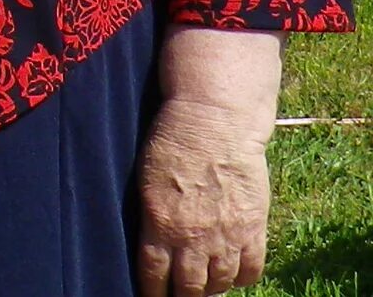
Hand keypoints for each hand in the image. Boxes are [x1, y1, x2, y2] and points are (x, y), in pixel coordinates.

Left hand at [135, 98, 273, 295]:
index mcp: (160, 223)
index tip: (151, 296)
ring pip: (220, 283)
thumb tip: (151, 240)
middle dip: (182, 296)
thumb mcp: (147, 179)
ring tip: (204, 287)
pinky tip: (233, 275)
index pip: (153, 274)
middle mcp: (193, 237)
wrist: (215, 121)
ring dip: (211, 288)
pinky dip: (242, 278)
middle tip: (178, 296)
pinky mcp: (253, 228)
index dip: (152, 291)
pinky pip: (251, 269)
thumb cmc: (172, 140)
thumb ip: (152, 215)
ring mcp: (227, 236)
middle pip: (188, 287)